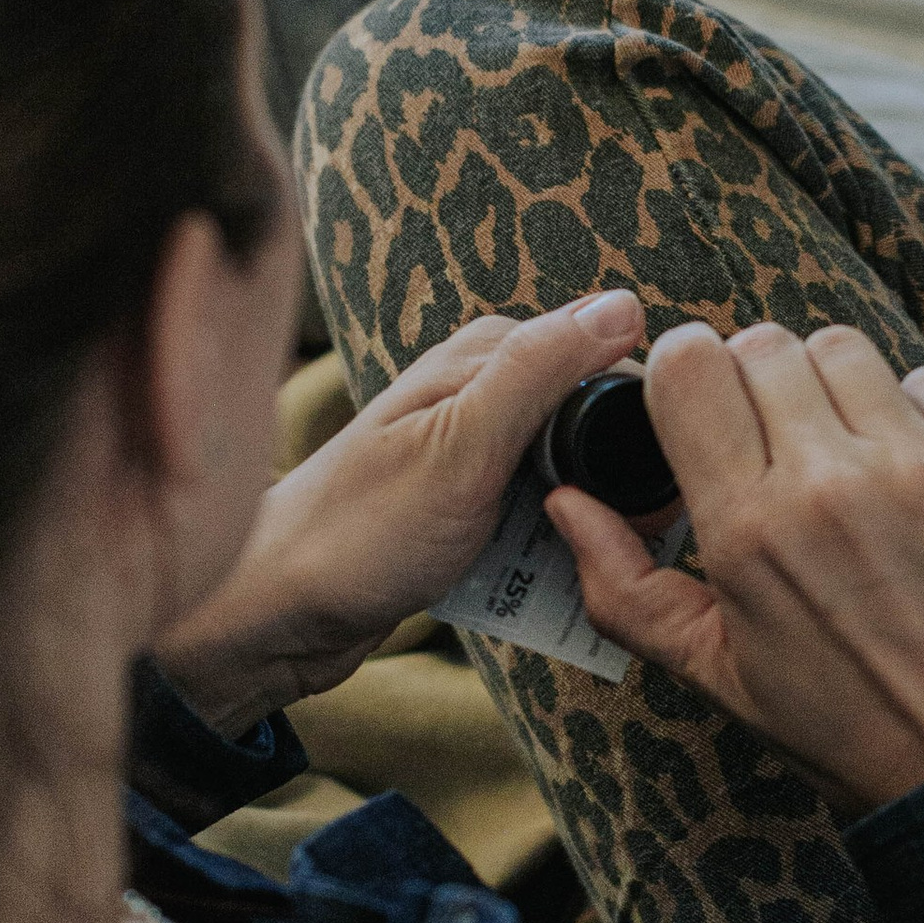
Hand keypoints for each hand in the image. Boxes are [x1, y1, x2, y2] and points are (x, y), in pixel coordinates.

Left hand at [156, 290, 643, 723]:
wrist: (277, 618)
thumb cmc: (357, 533)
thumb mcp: (462, 448)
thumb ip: (538, 373)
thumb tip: (624, 305)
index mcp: (484, 356)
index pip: (608, 363)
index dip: (636, 423)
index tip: (646, 490)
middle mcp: (481, 392)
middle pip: (596, 428)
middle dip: (616, 485)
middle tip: (616, 546)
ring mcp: (475, 452)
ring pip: (576, 481)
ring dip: (589, 526)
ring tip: (587, 572)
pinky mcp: (469, 506)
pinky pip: (541, 523)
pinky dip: (554, 552)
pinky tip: (556, 585)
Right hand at [546, 320, 923, 816]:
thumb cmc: (848, 725)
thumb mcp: (716, 672)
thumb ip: (624, 586)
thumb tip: (566, 502)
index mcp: (748, 528)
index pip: (688, 365)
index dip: (684, 373)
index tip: (699, 406)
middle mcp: (831, 480)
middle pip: (762, 344)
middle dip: (753, 383)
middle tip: (772, 444)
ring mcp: (923, 462)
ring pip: (843, 348)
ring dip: (830, 388)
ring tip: (844, 455)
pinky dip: (915, 411)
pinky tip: (915, 474)